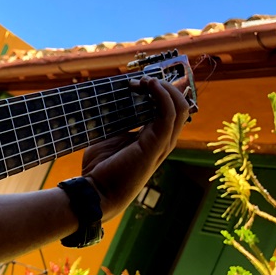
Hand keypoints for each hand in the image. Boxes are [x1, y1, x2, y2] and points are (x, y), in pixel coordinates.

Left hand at [81, 76, 189, 219]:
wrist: (95, 193)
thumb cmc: (99, 170)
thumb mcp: (110, 139)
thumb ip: (120, 124)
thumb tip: (117, 102)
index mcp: (154, 142)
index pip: (171, 113)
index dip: (163, 93)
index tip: (140, 82)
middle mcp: (163, 143)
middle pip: (180, 107)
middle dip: (163, 87)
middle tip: (140, 81)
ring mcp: (162, 145)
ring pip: (179, 108)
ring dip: (163, 88)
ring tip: (143, 81)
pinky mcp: (155, 145)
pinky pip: (169, 113)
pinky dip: (162, 95)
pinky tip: (148, 85)